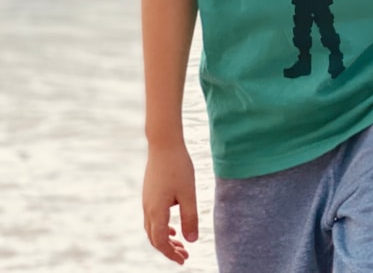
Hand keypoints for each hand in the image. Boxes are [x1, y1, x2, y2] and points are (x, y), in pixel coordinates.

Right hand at [143, 144, 197, 264]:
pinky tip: (173, 227)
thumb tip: (191, 241)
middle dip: (169, 250)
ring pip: (152, 229)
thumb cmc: (178, 167)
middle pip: (154, 238)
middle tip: (184, 256)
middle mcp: (148, 209)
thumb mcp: (189, 194)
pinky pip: (152, 218)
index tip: (183, 260)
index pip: (160, 241)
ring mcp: (147, 201)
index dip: (171, 254)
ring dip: (165, 239)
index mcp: (157, 211)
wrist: (164, 144)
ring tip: (181, 244)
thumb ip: (190, 217)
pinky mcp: (149, 194)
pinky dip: (162, 228)